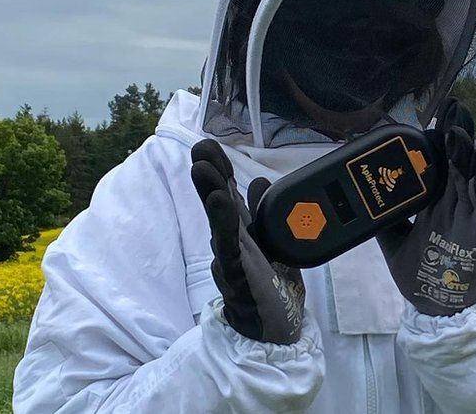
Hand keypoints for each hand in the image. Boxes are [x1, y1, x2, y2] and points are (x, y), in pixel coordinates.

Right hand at [191, 139, 304, 343]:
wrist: (275, 330)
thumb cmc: (272, 288)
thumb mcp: (276, 242)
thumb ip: (266, 213)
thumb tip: (259, 180)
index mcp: (243, 231)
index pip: (227, 193)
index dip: (218, 169)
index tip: (208, 145)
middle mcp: (233, 240)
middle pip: (217, 202)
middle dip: (208, 174)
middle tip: (199, 148)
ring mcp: (231, 256)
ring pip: (219, 221)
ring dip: (210, 193)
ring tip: (202, 168)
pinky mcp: (237, 273)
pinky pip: (229, 245)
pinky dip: (223, 222)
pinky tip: (218, 202)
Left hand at [377, 100, 475, 316]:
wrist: (437, 307)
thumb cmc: (422, 275)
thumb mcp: (393, 242)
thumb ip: (382, 220)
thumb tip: (360, 202)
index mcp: (437, 206)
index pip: (439, 167)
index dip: (438, 144)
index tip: (434, 121)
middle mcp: (455, 206)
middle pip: (457, 164)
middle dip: (455, 136)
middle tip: (451, 108)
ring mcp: (468, 217)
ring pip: (470, 177)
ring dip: (466, 152)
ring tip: (459, 128)